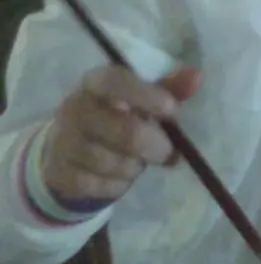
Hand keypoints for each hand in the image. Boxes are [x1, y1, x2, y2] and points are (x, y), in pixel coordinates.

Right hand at [41, 66, 201, 206]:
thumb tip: (197, 77)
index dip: (147, 96)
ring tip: (137, 160)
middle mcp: (74, 109)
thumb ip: (169, 88)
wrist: (66, 150)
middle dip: (156, 146)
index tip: (172, 111)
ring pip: (116, 163)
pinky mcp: (60, 174)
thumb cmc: (115, 116)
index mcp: (95, 83)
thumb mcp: (139, 98)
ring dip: (136, 166)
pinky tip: (119, 176)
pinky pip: (102, 186)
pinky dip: (119, 185)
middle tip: (167, 151)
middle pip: (126, 132)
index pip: (116, 81)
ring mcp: (63, 143)